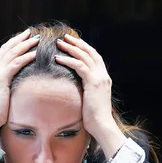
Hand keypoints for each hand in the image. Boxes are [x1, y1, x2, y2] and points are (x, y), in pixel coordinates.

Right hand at [0, 29, 38, 138]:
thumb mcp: (1, 93)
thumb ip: (6, 84)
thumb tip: (16, 82)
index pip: (2, 52)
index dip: (12, 44)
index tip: (22, 38)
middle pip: (6, 49)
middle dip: (19, 39)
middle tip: (29, 32)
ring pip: (12, 53)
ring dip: (25, 45)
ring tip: (36, 39)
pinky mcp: (1, 78)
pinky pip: (15, 63)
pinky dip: (26, 57)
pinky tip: (35, 53)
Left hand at [55, 34, 125, 158]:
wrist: (101, 125)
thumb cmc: (94, 117)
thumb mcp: (90, 99)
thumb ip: (86, 89)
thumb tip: (75, 86)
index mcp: (103, 78)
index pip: (95, 57)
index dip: (84, 48)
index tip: (73, 43)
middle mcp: (103, 75)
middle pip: (90, 53)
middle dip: (78, 43)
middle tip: (65, 37)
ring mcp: (99, 78)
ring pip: (84, 56)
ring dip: (71, 48)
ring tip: (60, 43)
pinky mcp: (93, 83)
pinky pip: (79, 66)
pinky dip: (68, 60)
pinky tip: (58, 58)